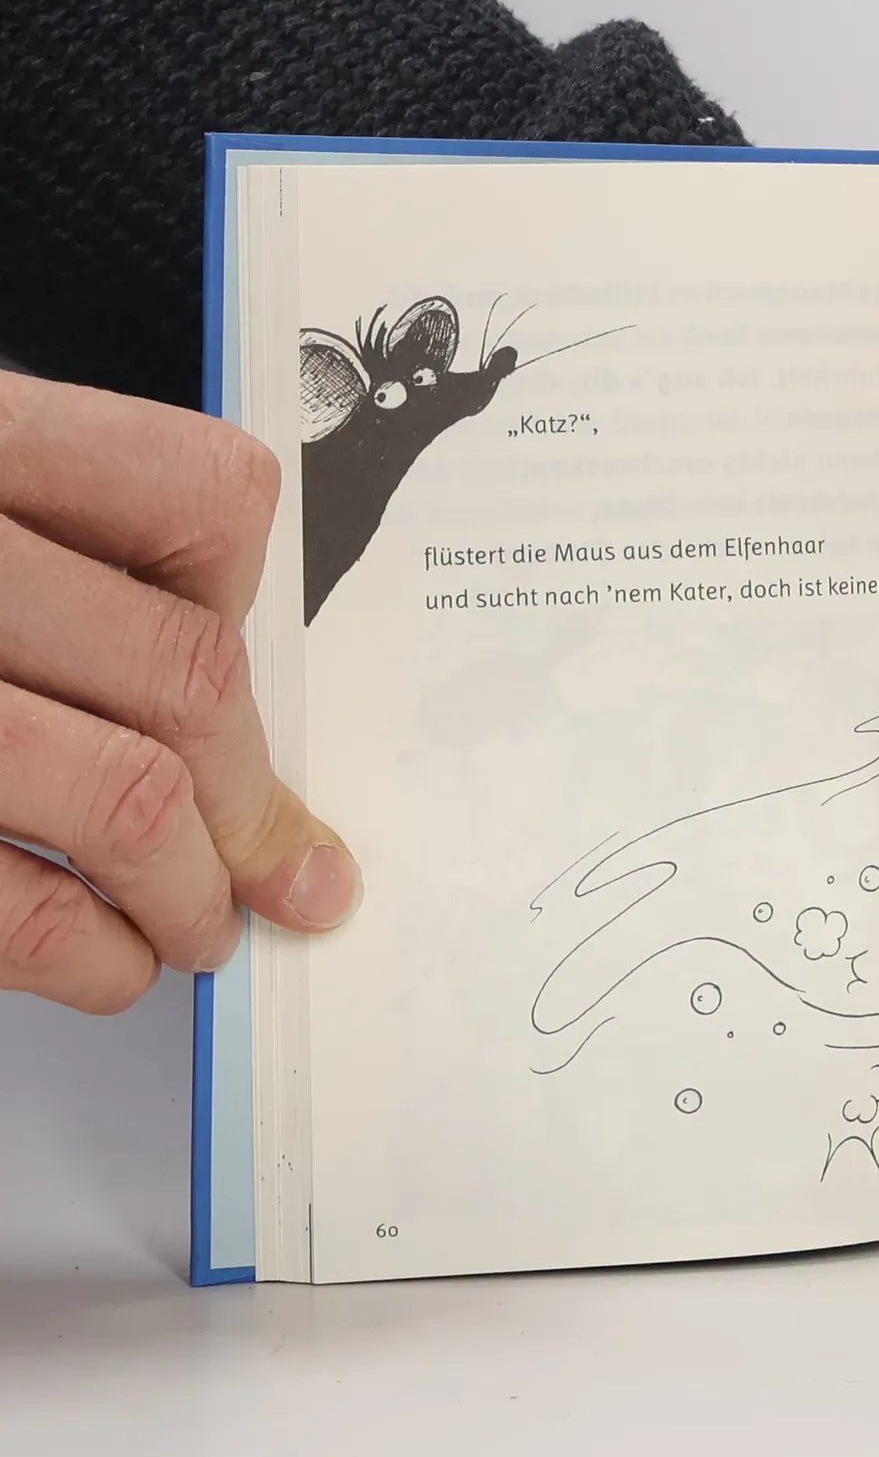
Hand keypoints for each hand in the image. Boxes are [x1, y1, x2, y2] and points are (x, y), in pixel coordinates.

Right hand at [0, 369, 358, 1012]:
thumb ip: (60, 548)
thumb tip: (219, 700)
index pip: (202, 497)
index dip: (251, 601)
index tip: (257, 680)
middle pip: (185, 674)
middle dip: (252, 801)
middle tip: (275, 867)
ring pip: (128, 802)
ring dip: (194, 895)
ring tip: (197, 925)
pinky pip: (17, 911)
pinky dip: (93, 956)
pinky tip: (106, 959)